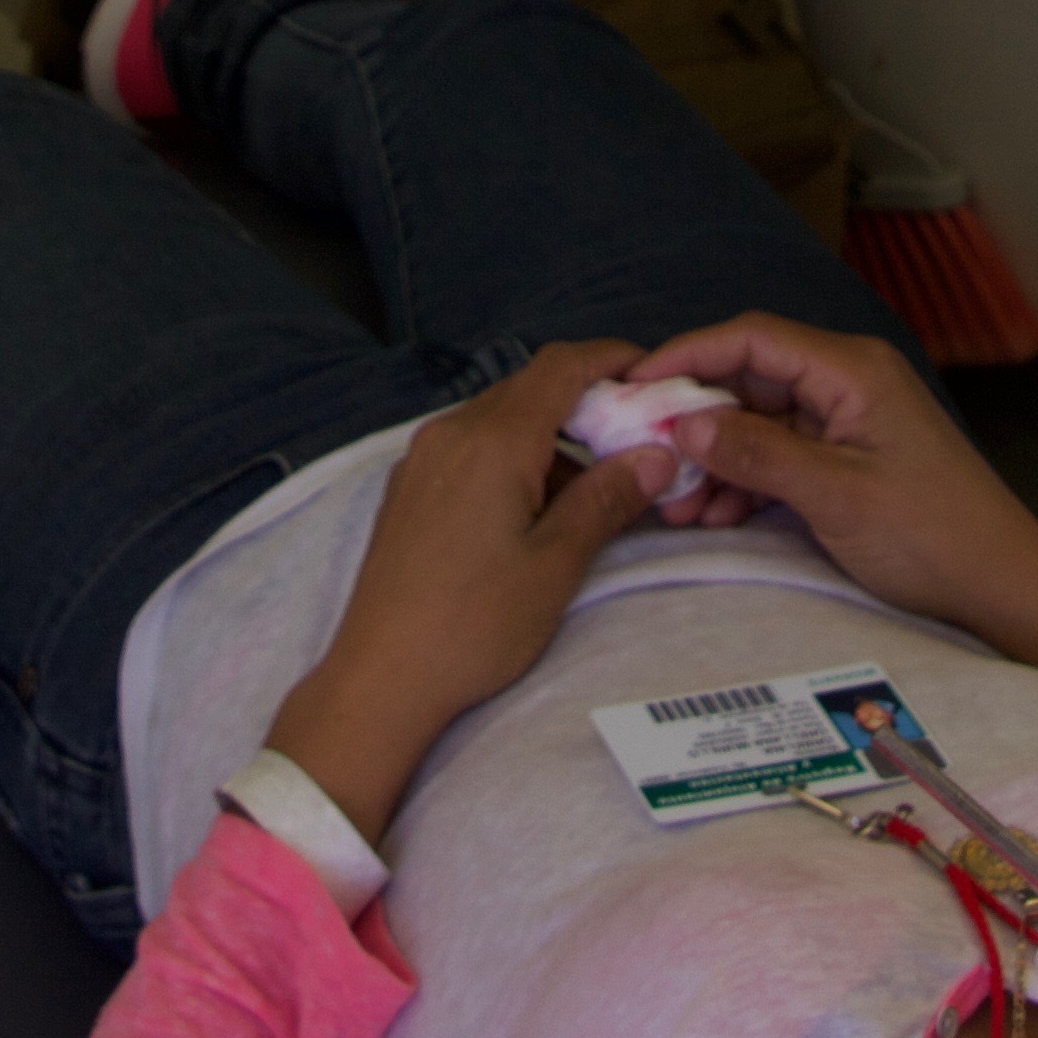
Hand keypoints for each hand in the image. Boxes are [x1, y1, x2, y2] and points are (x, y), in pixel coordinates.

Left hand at [263, 342, 672, 842]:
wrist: (382, 677)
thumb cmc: (472, 625)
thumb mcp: (555, 563)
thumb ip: (606, 499)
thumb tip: (655, 455)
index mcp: (492, 440)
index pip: (560, 366)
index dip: (610, 359)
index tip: (650, 376)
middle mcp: (450, 434)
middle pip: (529, 389)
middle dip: (585, 405)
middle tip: (632, 445)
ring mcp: (422, 460)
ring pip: (499, 421)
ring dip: (548, 440)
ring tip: (588, 496)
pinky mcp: (408, 489)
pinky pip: (470, 449)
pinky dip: (511, 459)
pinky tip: (533, 512)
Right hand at [629, 314, 1037, 734]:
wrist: (1001, 588)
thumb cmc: (934, 536)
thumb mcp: (836, 496)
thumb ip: (757, 454)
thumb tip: (684, 425)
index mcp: (852, 370)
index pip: (751, 338)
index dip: (686, 354)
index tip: (634, 384)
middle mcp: (847, 383)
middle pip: (749, 380)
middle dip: (694, 420)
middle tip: (645, 458)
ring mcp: (848, 423)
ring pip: (758, 424)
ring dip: (715, 460)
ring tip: (676, 506)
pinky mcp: (848, 461)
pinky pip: (779, 456)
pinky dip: (744, 482)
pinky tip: (713, 516)